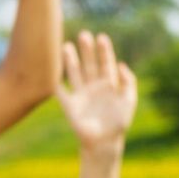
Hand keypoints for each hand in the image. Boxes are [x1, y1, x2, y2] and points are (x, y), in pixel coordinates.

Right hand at [56, 32, 137, 152]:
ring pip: (75, 73)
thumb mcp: (128, 101)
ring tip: (66, 45)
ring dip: (70, 60)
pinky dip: (55, 84)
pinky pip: (61, 92)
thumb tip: (122, 65)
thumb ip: (128, 83)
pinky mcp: (70, 106)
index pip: (106, 63)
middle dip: (87, 50)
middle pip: (89, 64)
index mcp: (109, 84)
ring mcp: (81, 95)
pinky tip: (50, 72)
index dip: (104, 51)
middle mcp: (94, 86)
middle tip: (84, 34)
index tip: (102, 37)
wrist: (105, 143)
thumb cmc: (119, 122)